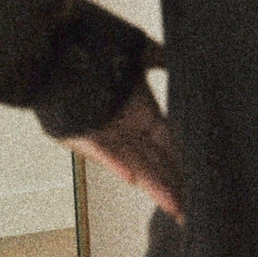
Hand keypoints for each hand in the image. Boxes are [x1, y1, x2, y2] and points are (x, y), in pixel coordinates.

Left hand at [62, 58, 183, 223]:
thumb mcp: (136, 51)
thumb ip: (159, 58)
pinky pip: (102, 151)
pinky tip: (130, 178)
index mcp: (141, 113)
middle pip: (155, 161)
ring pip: (134, 163)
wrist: (55, 46)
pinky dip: (115, 163)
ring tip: (171, 204)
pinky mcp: (83, 133)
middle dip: (173, 187)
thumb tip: (182, 59)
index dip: (184, 164)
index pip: (169, 144)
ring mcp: (106, 133)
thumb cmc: (94, 47)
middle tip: (191, 210)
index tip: (202, 184)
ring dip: (151, 183)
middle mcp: (126, 128)